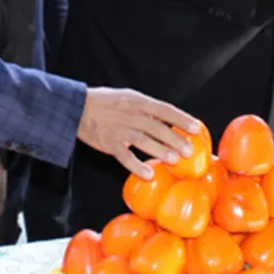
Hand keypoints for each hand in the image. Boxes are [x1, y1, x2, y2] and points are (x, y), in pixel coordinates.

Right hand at [77, 88, 201, 177]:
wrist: (77, 107)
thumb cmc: (108, 103)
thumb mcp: (129, 98)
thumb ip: (148, 110)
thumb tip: (172, 122)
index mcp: (139, 101)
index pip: (165, 110)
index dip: (182, 119)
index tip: (197, 128)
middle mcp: (131, 114)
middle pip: (157, 127)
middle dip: (175, 139)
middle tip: (190, 152)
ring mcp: (119, 129)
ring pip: (143, 140)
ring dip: (160, 151)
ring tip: (175, 161)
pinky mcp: (108, 143)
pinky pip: (124, 156)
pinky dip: (136, 165)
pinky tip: (148, 174)